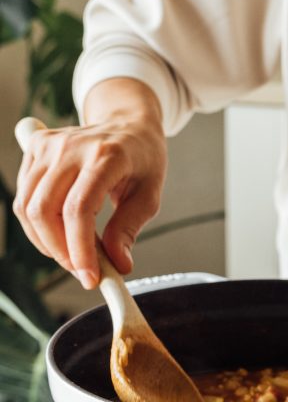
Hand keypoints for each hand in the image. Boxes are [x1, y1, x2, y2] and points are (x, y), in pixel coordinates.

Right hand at [14, 78, 166, 288]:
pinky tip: (61, 231)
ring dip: (45, 241)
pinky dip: (38, 224)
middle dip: (59, 250)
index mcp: (106, 155)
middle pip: (44, 210)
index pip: (79, 209)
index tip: (90, 277)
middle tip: (81, 270)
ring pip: (27, 206)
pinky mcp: (35, 147)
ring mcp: (48, 144)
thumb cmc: (142, 160)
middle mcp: (71, 146)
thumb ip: (129, 229)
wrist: (128, 123)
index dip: (79, 249)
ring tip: (72, 253)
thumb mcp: (149, 195)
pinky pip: (24, 196)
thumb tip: (118, 265)